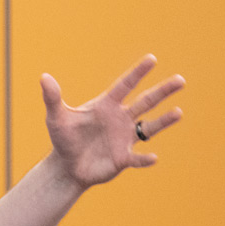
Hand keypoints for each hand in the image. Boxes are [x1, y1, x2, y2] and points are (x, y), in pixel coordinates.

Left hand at [41, 54, 183, 190]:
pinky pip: (137, 158)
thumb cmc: (63, 138)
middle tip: (181, 80)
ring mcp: (125, 138)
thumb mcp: (56, 118)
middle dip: (162, 91)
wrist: (67, 166)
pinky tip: (153, 158)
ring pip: (149, 127)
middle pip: (145, 101)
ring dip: (164, 121)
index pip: (124, 86)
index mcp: (106, 105)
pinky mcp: (124, 158)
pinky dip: (144, 159)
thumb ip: (53, 98)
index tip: (152, 59)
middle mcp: (121, 119)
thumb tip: (44, 77)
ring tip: (178, 112)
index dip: (137, 73)